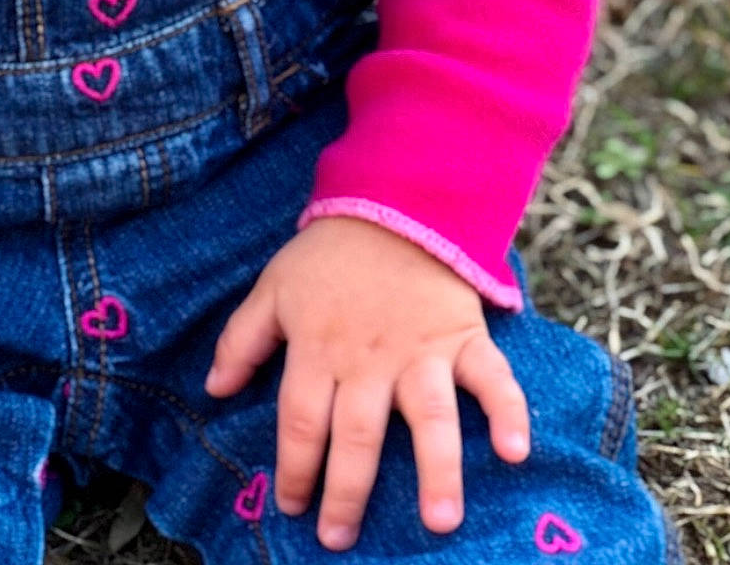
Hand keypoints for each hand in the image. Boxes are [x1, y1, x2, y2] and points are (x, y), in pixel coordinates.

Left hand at [204, 214, 529, 548]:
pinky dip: (508, 412)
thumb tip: (214, 388)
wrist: (393, 199)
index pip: (300, 421)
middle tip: (340, 539)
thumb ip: (243, 339)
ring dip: (437, 470)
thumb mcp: (273, 287)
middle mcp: (368, 360)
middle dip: (347, 492)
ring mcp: (421, 351)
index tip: (293, 505)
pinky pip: (492, 378)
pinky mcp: (463, 336)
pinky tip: (514, 452)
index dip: (293, 466)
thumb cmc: (330, 253)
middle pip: (355, 435)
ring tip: (440, 521)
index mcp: (318, 348)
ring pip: (428, 418)